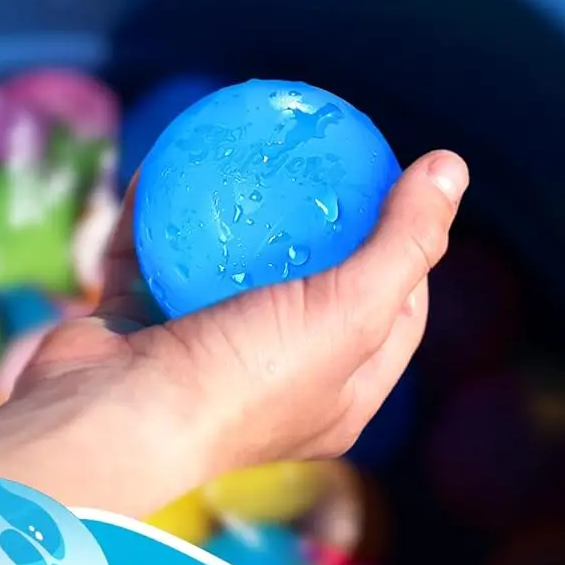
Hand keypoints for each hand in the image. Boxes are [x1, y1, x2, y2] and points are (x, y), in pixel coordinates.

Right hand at [0, 151, 468, 516]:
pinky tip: (167, 158)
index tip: (395, 188)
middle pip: (309, 283)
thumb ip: (403, 240)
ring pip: (222, 264)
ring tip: (246, 146)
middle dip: (314, 220)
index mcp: (337, 395)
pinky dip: (157, 209)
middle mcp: (271, 377)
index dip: (408, 250)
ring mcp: (200, 349)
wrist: (113, 417)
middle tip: (317, 157)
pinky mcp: (138, 323)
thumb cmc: (243, 378)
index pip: (395, 316)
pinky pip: (151, 252)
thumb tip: (451, 165)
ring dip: (231, 209)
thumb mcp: (350, 309)